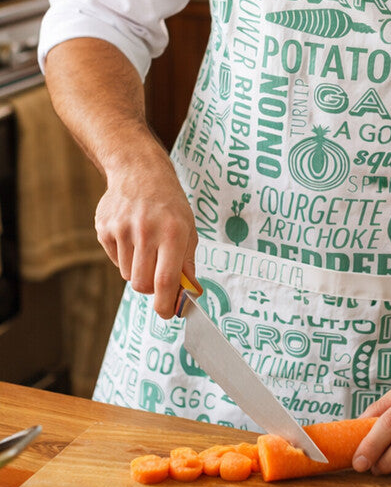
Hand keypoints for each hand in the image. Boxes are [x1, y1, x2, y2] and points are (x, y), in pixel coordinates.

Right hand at [95, 144, 199, 318]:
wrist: (140, 172)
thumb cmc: (170, 205)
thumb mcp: (189, 229)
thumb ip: (188, 264)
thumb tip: (190, 296)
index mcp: (172, 232)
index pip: (165, 280)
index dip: (166, 303)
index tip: (168, 314)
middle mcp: (146, 231)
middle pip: (142, 284)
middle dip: (152, 289)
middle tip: (159, 277)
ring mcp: (122, 230)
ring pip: (128, 275)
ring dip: (139, 269)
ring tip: (147, 245)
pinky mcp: (104, 229)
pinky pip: (116, 260)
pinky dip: (126, 257)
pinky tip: (133, 235)